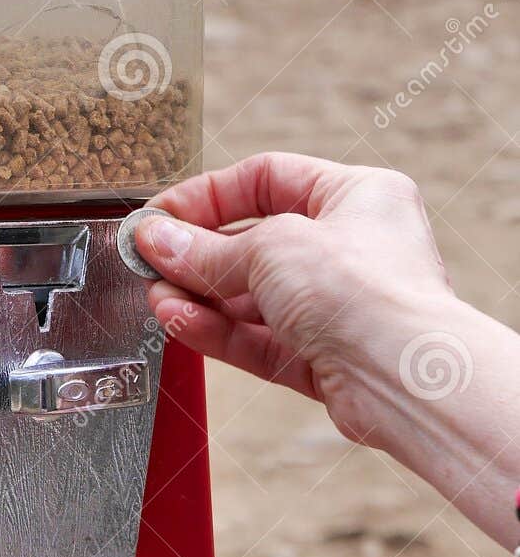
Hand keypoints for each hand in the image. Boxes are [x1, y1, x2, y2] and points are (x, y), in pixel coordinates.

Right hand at [133, 152, 519, 547]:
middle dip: (197, 255)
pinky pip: (259, 340)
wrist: (406, 377)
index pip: (266, 179)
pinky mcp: (325, 358)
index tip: (160, 216)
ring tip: (157, 297)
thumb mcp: (270, 248)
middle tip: (150, 261)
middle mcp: (352, 248)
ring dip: (200, 297)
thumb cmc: (369, 292)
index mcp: (357, 196)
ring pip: (253, 297)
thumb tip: (156, 240)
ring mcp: (339, 306)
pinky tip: (179, 321)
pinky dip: (218, 331)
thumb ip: (205, 249)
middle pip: (254, 242)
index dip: (207, 196)